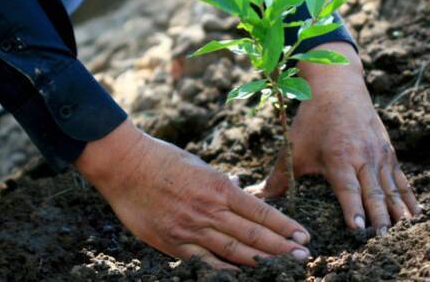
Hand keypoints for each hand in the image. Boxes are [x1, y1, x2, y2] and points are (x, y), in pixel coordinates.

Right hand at [75, 119, 310, 268]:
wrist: (125, 165)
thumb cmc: (164, 160)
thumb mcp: (200, 165)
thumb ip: (222, 184)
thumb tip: (241, 190)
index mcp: (219, 187)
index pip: (260, 211)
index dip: (284, 226)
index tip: (303, 236)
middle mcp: (210, 210)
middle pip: (253, 234)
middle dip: (282, 247)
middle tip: (304, 257)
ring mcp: (192, 229)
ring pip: (234, 250)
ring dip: (262, 261)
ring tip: (284, 268)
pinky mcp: (173, 243)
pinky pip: (205, 262)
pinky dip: (225, 271)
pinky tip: (243, 277)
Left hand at [246, 42, 420, 234]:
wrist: (338, 87)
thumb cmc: (313, 120)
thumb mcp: (295, 147)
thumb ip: (279, 177)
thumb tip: (256, 197)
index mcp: (339, 157)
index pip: (348, 189)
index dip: (354, 209)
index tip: (359, 229)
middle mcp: (363, 157)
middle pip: (374, 192)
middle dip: (380, 217)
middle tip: (383, 239)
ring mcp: (379, 155)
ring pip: (391, 188)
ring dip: (398, 211)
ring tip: (405, 233)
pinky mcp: (388, 152)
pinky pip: (402, 179)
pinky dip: (409, 198)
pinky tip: (416, 215)